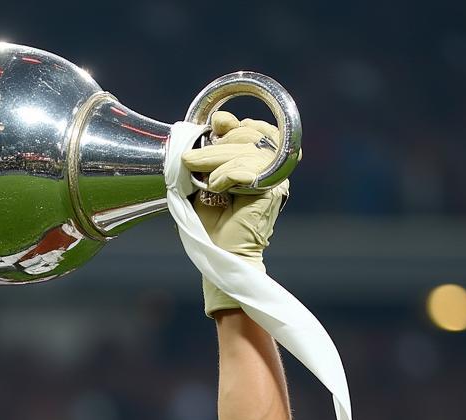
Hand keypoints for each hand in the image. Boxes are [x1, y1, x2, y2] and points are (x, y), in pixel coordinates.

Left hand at [181, 112, 294, 314]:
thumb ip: (213, 152)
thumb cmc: (212, 223)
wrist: (220, 254)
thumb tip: (217, 119)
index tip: (216, 124)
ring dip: (217, 161)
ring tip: (204, 181)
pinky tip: (216, 187)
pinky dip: (227, 174)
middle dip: (217, 145)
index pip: (257, 129)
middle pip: (250, 137)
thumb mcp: (207, 179)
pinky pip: (248, 170)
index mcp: (260, 163)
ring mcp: (275, 180)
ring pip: (247, 151)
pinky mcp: (272, 192)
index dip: (236, 123)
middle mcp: (272, 169)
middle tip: (190, 160)